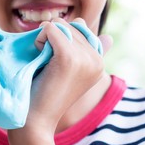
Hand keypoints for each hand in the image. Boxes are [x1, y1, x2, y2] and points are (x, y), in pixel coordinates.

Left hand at [8, 18, 111, 144]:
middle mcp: (96, 59)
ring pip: (59, 25)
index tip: (55, 61)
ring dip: (44, 38)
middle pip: (69, 24)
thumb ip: (86, 53)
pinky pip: (51, 29)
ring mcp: (85, 59)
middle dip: (52, 36)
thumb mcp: (70, 71)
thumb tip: (109, 37)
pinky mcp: (69, 58)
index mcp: (99, 62)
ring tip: (43, 62)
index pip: (80, 27)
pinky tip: (38, 58)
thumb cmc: (46, 94)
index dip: (60, 38)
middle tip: (46, 61)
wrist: (35, 120)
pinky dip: (39, 39)